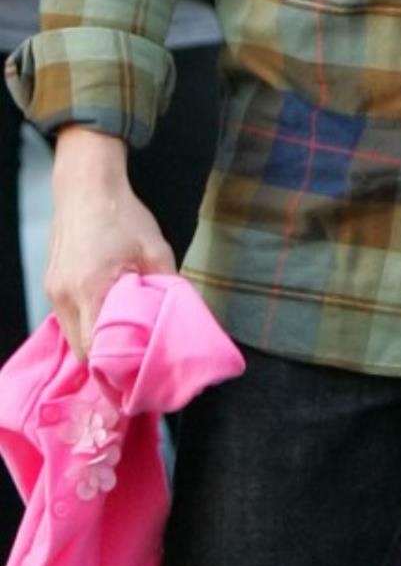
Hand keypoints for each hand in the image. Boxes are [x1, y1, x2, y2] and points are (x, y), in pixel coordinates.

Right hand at [46, 129, 173, 358]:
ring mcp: (54, 292)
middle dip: (107, 362)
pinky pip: (69, 319)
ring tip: (124, 344)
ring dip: (97, 342)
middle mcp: (65, 296)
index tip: (136, 378)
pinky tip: (108, 320)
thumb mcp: (157, 249)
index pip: (96, 349)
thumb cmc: (123, 216)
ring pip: (73, 336)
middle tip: (134, 365)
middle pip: (82, 349)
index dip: (115, 369)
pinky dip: (88, 325)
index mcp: (91, 288)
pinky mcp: (53, 285)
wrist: (87, 187)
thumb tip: (182, 315)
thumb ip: (167, 286)